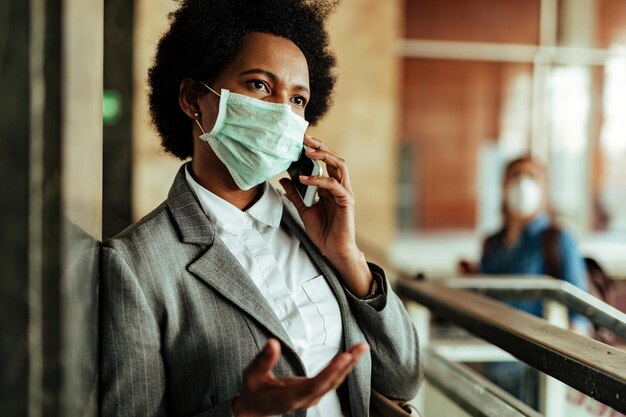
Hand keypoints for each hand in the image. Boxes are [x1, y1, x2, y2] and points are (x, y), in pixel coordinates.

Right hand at [232, 339, 368, 416]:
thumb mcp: (252, 375)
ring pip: (334, 382)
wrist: (256, 407)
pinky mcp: (314, 392)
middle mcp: (305, 399)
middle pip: (330, 383)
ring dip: (349, 364)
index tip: (345, 357)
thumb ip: (263, 360)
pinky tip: (351, 356)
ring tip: (361, 347)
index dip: (331, 372)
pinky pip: (333, 380)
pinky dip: (344, 367)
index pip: (315, 385)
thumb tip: (272, 342)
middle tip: (361, 347)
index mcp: (290, 397)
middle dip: (347, 364)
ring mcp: (311, 397)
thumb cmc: (254, 390)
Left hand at [279, 134, 372, 296]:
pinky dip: (318, 179)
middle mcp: (339, 186)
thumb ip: (296, 194)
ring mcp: (344, 192)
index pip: (324, 162)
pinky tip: (304, 178)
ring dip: (324, 156)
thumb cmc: (322, 231)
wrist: (332, 250)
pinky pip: (333, 185)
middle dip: (320, 146)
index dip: (314, 150)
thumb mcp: (303, 209)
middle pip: (333, 158)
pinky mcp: (346, 201)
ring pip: (339, 166)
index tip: (299, 141)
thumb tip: (284, 179)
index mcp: (330, 186)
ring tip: (307, 152)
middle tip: (304, 138)